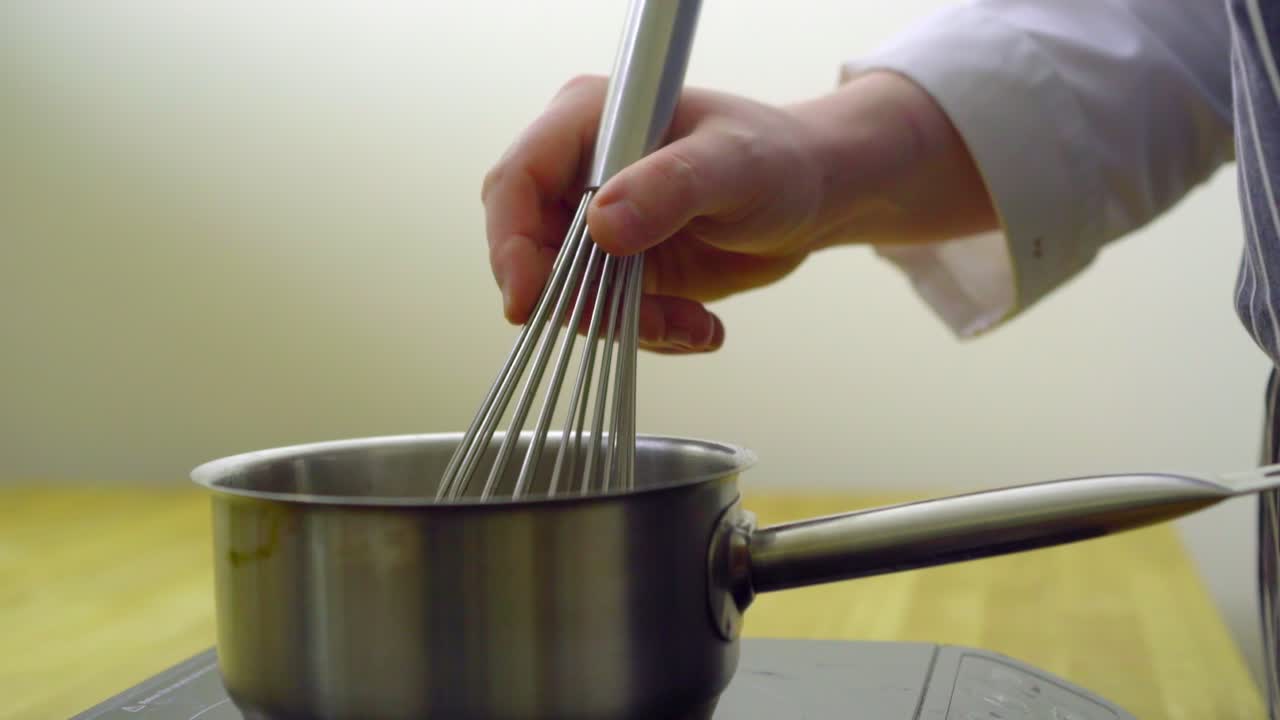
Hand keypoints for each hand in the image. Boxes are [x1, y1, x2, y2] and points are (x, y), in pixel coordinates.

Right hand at [482, 71, 995, 352]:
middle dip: (580, 301)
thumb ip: (670, 187)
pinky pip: (609, 318)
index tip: (530, 300)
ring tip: (691, 324)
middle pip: (529, 251)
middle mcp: (580, 173)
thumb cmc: (779, 159)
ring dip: (627, 326)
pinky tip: (700, 326)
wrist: (813, 197)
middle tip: (643, 323)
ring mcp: (597, 225)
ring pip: (571, 298)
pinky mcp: (620, 269)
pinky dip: (651, 335)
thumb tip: (602, 225)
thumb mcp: (732, 165)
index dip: (510, 244)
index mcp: (589, 122)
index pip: (516, 183)